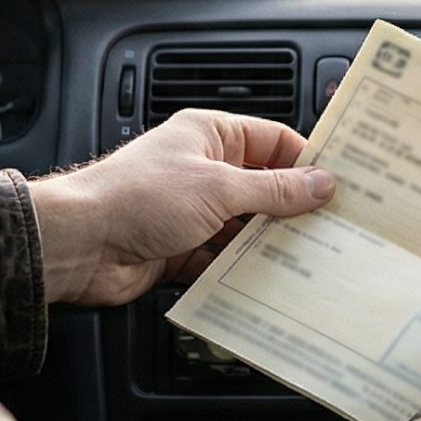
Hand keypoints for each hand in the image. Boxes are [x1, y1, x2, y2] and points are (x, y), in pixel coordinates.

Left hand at [28, 109, 336, 307]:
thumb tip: (320, 183)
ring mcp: (190, 212)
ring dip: (268, 244)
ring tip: (309, 260)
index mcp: (210, 136)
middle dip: (293, 209)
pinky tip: (268, 283)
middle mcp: (202, 170)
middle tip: (334, 228)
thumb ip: (274, 190)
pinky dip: (241, 271)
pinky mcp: (180, 249)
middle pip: (263, 188)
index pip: (273, 141)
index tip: (341, 184)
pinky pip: (222, 260)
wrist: (80, 245)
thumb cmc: (135, 197)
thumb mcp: (218, 188)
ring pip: (245, 228)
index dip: (307, 161)